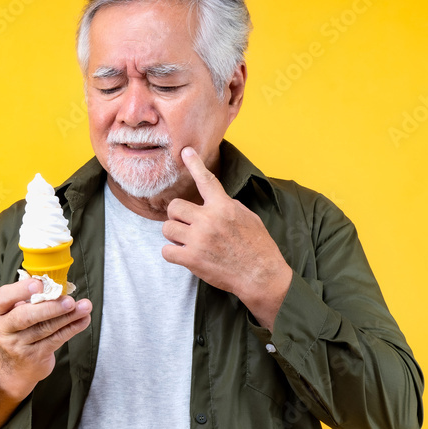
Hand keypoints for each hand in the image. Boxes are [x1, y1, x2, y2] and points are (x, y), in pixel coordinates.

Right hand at [0, 278, 92, 398]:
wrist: (15, 366)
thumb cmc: (18, 329)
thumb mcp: (13, 311)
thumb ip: (28, 298)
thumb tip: (53, 284)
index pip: (2, 298)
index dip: (20, 290)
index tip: (39, 284)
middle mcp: (2, 329)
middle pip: (25, 317)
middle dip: (49, 308)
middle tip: (69, 301)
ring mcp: (17, 345)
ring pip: (45, 328)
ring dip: (67, 316)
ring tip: (84, 307)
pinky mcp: (34, 356)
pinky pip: (56, 339)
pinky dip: (71, 328)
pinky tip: (83, 319)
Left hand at [161, 147, 291, 330]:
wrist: (261, 276)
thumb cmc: (258, 247)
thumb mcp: (248, 218)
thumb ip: (227, 207)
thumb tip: (213, 201)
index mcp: (224, 207)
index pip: (206, 180)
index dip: (195, 164)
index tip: (186, 152)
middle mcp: (209, 220)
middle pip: (175, 207)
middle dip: (178, 215)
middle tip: (187, 224)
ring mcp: (199, 240)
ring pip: (167, 228)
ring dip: (174, 235)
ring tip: (187, 241)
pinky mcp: (192, 259)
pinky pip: (166, 251)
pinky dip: (172, 253)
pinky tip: (184, 255)